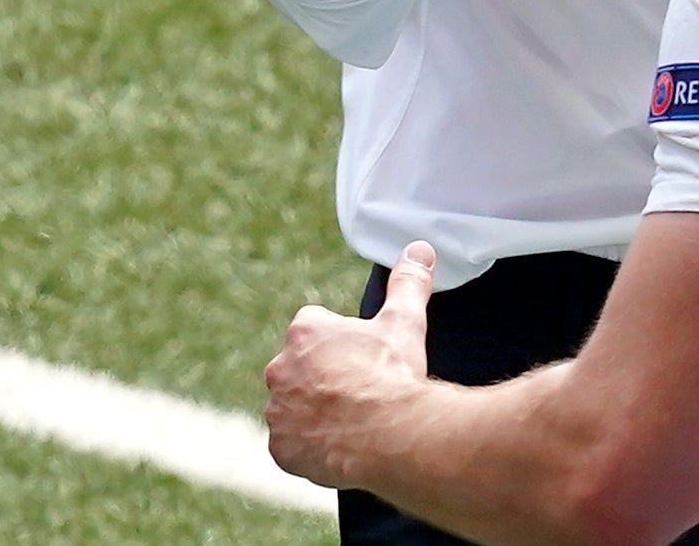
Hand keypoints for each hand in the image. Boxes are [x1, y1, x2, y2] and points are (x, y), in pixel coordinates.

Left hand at [266, 242, 436, 486]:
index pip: (317, 328)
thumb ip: (407, 283)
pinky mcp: (281, 448)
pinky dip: (310, 447)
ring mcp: (278, 411)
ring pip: (294, 407)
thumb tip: (420, 249)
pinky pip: (292, 445)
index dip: (342, 343)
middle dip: (324, 377)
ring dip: (314, 412)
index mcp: (305, 332)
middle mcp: (280, 368)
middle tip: (361, 390)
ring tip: (353, 421)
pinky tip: (340, 445)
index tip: (363, 358)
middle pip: (302, 368)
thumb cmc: (394, 376)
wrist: (391, 437)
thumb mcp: (404, 322)